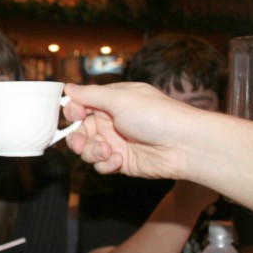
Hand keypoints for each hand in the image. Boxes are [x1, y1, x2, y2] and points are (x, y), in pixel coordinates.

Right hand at [61, 82, 200, 178]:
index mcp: (112, 101)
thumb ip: (90, 95)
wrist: (184, 145)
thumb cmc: (156, 115)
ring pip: (88, 150)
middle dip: (76, 138)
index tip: (74, 115)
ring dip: (91, 152)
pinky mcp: (122, 162)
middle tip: (79, 143)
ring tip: (106, 152)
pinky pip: (101, 165)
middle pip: (80, 131)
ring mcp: (116, 142)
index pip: (82, 104)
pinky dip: (105, 164)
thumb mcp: (120, 98)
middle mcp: (112, 121)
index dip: (73, 111)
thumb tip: (68, 87)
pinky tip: (119, 160)